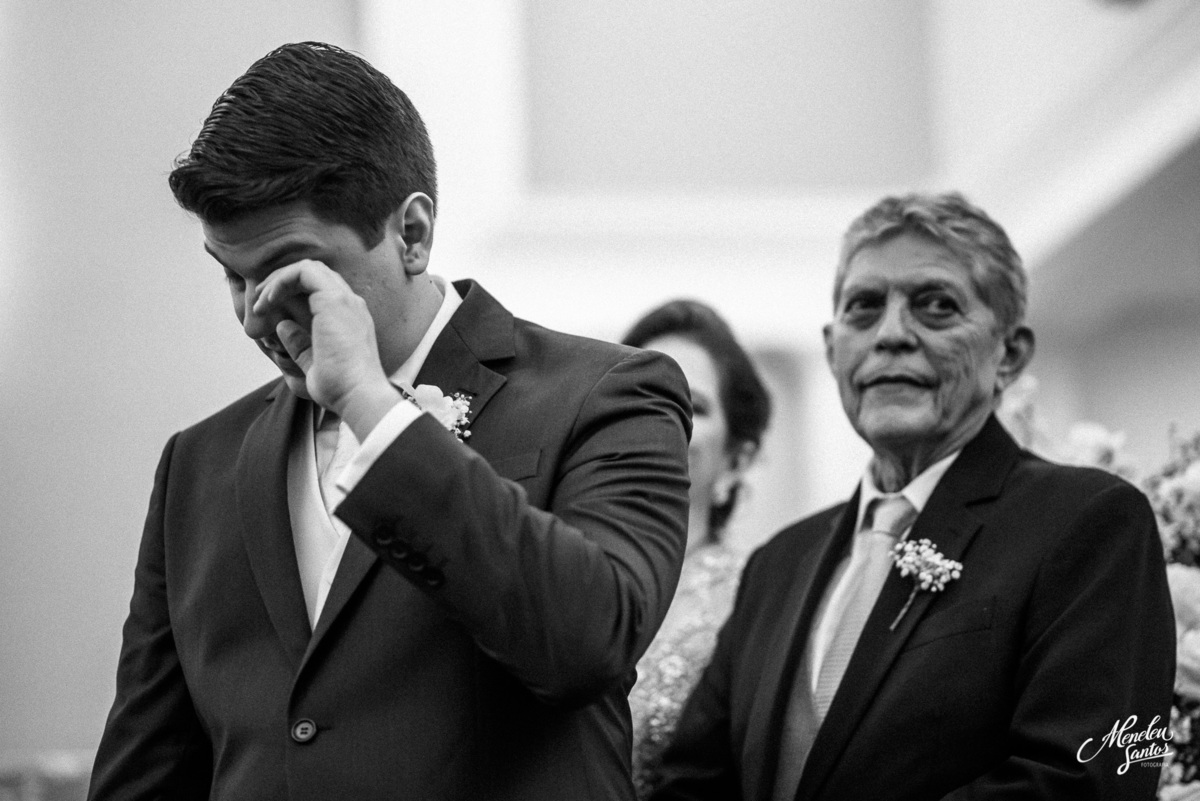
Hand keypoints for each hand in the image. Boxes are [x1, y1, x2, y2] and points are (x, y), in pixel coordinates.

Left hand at [252, 259, 396, 426]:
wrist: (358, 395)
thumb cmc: (341, 388)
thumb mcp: (313, 365)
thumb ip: (300, 345)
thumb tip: (283, 327)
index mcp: (349, 317)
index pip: (321, 288)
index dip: (291, 290)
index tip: (268, 309)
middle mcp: (350, 304)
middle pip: (314, 273)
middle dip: (282, 281)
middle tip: (260, 300)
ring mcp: (344, 299)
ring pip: (308, 267)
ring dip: (279, 279)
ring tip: (261, 299)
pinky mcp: (334, 299)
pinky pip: (303, 272)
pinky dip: (281, 281)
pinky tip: (268, 300)